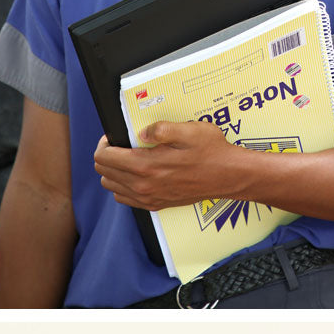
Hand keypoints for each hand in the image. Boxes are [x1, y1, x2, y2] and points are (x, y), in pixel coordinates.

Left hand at [94, 122, 248, 210]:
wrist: (229, 176)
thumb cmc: (212, 152)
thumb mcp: (190, 130)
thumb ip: (161, 128)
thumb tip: (141, 133)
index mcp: (146, 165)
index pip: (104, 157)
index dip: (105, 143)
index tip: (115, 137)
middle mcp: (143, 185)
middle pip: (104, 172)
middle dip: (107, 156)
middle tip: (121, 146)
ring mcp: (149, 197)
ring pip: (111, 186)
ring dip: (113, 172)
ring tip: (127, 160)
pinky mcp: (156, 204)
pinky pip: (125, 198)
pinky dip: (123, 186)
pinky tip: (135, 175)